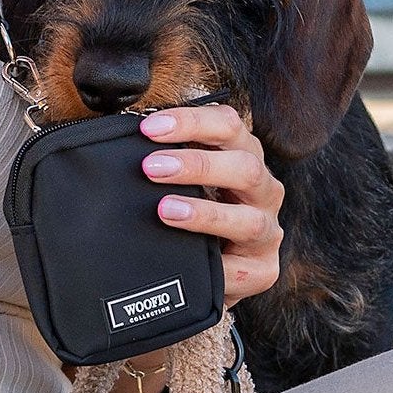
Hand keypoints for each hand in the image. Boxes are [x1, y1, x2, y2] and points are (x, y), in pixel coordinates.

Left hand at [138, 102, 283, 305]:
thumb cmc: (193, 212)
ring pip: (249, 220)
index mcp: (244, 157)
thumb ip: (167, 160)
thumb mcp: (184, 180)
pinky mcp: (262, 269)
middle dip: (197, 165)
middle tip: (152, 167)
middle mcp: (262, 190)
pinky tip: (188, 262)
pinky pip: (241, 270)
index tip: (150, 128)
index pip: (229, 125)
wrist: (212, 268)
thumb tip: (125, 143)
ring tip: (166, 210)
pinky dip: (214, 267)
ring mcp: (267, 231)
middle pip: (246, 167)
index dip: (192, 121)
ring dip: (204, 213)